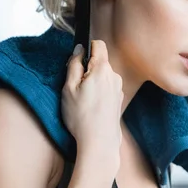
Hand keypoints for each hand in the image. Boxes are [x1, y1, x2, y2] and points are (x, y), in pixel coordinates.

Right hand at [62, 40, 123, 166]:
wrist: (99, 143)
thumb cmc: (81, 117)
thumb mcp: (69, 88)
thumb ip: (74, 64)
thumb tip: (79, 49)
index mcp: (102, 69)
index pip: (98, 45)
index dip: (86, 49)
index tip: (78, 61)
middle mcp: (114, 76)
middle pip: (99, 62)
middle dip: (87, 69)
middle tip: (76, 87)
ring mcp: (118, 88)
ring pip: (103, 76)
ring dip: (93, 82)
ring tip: (83, 100)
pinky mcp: (118, 100)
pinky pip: (106, 88)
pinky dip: (98, 93)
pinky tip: (90, 107)